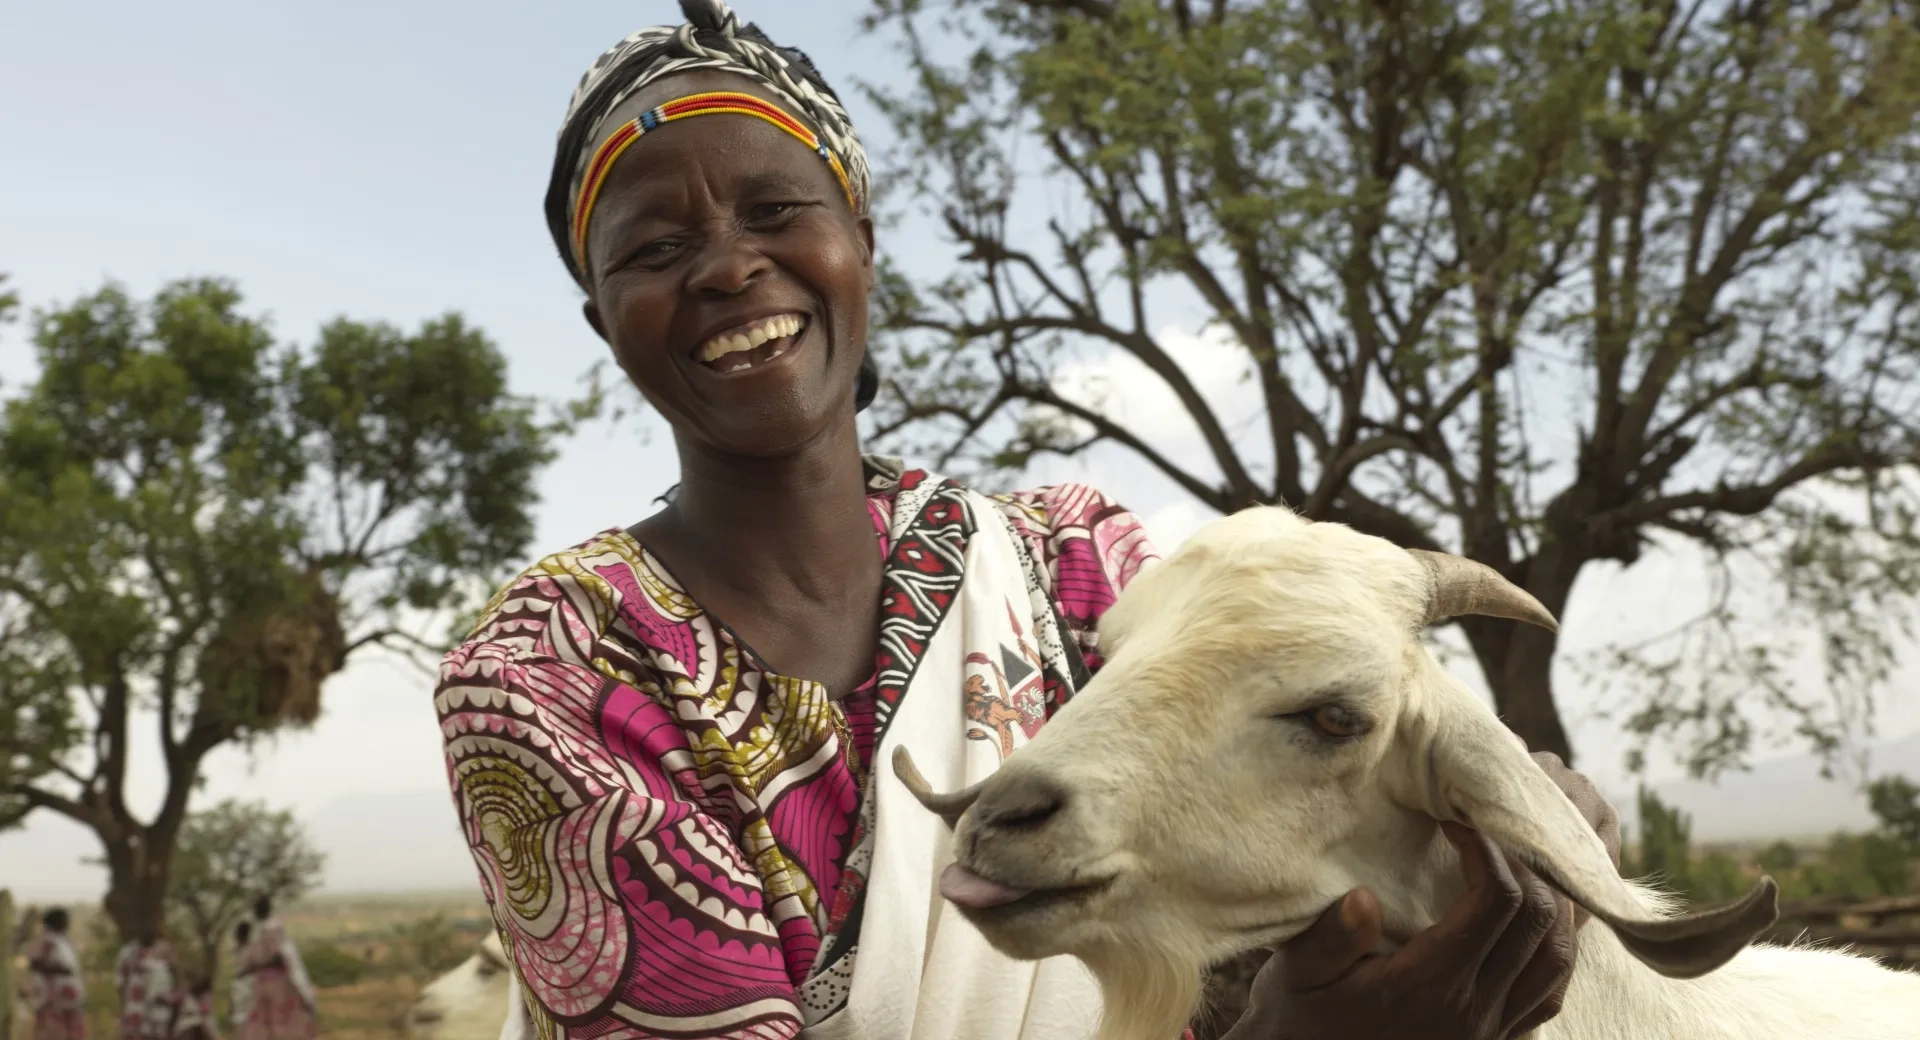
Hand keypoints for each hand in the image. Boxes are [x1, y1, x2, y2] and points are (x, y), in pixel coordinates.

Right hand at [1222, 754, 1621, 1039]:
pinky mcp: (1498, 1038)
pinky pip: (1551, 989)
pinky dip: (1554, 945)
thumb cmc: (1304, 1014)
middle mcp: (1473, 1010)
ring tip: (1511, 866)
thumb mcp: (1297, 974)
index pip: (1495, 902)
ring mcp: (1493, 1029)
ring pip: (1557, 955)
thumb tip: (1364, 899)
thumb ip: (1329, 939)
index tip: (1454, 823)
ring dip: (1547, 900)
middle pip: (1536, 919)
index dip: (1486, 848)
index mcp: (1428, 987)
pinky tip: (1528, 920)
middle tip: (1484, 833)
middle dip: (1519, 862)